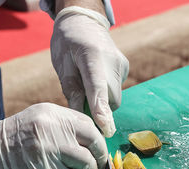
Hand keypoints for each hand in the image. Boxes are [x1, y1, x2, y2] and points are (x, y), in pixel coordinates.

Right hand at [0, 103, 107, 168]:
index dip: (98, 140)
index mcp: (51, 114)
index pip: (88, 124)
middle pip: (93, 142)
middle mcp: (53, 129)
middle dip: (101, 157)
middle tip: (99, 166)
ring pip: (87, 164)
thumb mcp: (35, 121)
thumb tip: (87, 142)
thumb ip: (60, 126)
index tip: (98, 150)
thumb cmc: (8, 141)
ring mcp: (49, 151)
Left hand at [50, 6, 128, 137]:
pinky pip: (116, 88)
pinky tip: (95, 78)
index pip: (98, 87)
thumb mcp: (62, 65)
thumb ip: (71, 90)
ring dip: (102, 100)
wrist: (84, 20)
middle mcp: (112, 61)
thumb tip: (80, 116)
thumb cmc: (68, 42)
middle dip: (99, 108)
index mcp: (91, 56)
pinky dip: (106, 91)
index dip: (101, 109)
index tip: (104, 127)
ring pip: (115, 96)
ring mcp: (121, 64)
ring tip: (86, 85)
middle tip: (80, 103)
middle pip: (111, 99)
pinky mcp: (125, 67)